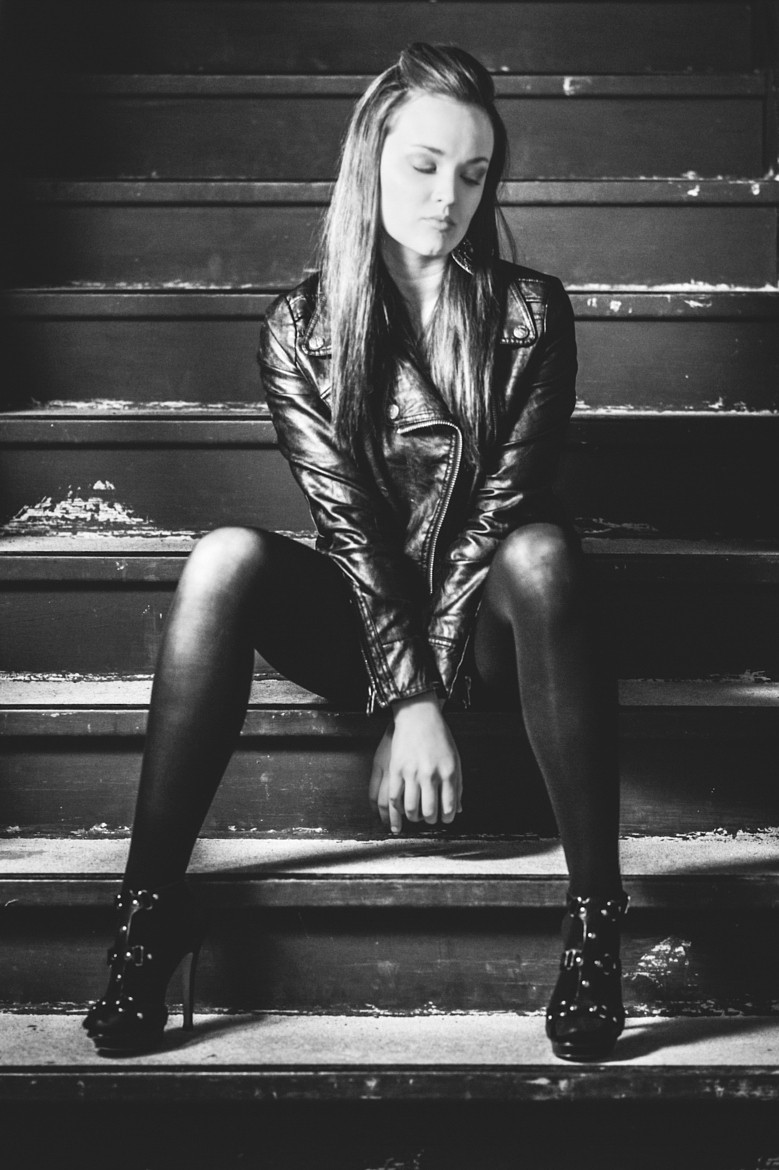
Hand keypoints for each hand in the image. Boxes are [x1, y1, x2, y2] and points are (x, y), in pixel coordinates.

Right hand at [369, 693, 462, 833]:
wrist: (419, 716)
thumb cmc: (439, 737)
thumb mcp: (455, 759)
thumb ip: (457, 785)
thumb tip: (458, 809)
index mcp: (448, 772)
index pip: (449, 807)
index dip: (447, 818)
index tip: (445, 819)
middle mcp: (430, 774)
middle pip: (429, 811)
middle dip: (430, 820)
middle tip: (429, 818)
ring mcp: (411, 772)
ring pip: (410, 808)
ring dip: (413, 817)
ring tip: (415, 815)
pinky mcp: (395, 769)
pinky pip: (394, 797)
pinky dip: (397, 807)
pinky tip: (401, 807)